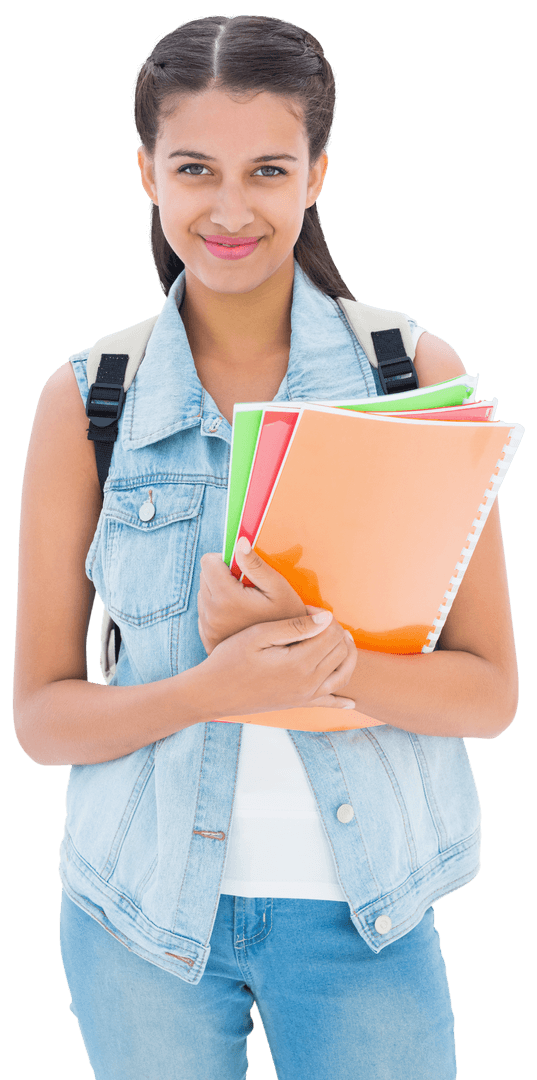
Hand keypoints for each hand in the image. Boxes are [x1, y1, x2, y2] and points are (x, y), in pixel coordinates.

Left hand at [198, 537, 306, 654]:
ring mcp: (207, 629)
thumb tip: (240, 541)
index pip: (208, 562)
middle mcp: (210, 613)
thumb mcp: (279, 589)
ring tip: (244, 605)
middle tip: (247, 588)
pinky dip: (218, 611)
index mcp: (225, 597)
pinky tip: (239, 619)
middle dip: (222, 576)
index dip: (226, 559)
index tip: (242, 570)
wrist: (284, 662)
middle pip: (204, 577)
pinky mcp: (208, 640)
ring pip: (204, 595)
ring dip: (219, 593)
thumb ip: (256, 564)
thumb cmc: (287, 620)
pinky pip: (205, 614)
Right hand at [203, 608, 357, 714]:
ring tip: (341, 640)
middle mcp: (308, 682)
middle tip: (318, 620)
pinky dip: (342, 700)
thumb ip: (296, 626)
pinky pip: (329, 702)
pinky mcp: (299, 704)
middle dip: (335, 630)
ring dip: (347, 655)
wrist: (212, 692)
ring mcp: (306, 696)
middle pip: (340, 650)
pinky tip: (351, 702)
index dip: (324, 616)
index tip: (306, 608)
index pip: (331, 633)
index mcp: (299, 662)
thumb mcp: (259, 634)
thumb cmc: (230, 659)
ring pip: (343, 674)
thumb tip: (328, 617)